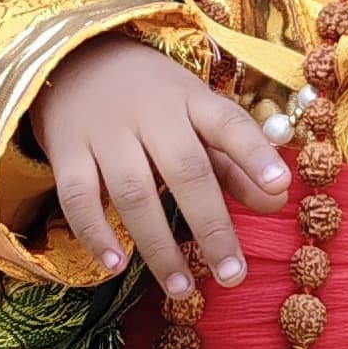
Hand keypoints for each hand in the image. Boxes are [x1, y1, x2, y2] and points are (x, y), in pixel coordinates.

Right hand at [29, 31, 286, 302]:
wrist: (76, 59)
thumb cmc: (153, 100)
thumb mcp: (197, 117)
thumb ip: (236, 161)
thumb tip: (278, 200)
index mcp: (191, 100)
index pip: (228, 123)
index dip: (255, 154)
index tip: (281, 185)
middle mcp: (151, 113)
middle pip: (185, 169)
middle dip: (211, 226)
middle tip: (233, 275)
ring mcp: (105, 131)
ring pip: (133, 192)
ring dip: (158, 245)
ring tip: (182, 289)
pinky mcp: (66, 150)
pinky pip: (78, 198)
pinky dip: (95, 234)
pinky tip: (116, 266)